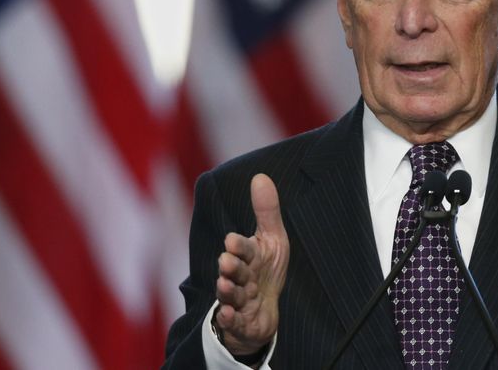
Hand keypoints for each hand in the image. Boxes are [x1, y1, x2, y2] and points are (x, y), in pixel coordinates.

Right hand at [214, 174, 289, 354]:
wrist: (262, 311)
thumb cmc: (266, 270)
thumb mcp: (272, 240)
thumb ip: (266, 211)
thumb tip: (260, 176)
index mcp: (249, 256)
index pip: (244, 249)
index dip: (239, 245)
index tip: (232, 240)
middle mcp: (241, 277)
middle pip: (236, 271)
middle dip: (231, 266)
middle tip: (226, 261)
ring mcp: (239, 300)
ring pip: (232, 295)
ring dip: (228, 290)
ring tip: (224, 285)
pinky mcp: (241, 322)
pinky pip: (234, 321)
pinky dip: (230, 318)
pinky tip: (227, 314)